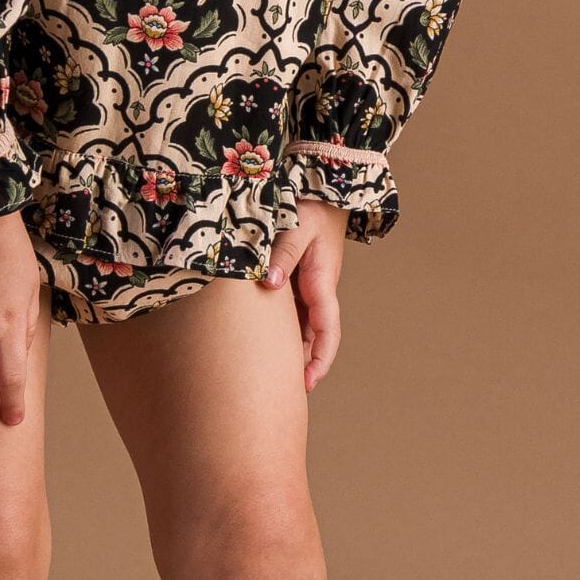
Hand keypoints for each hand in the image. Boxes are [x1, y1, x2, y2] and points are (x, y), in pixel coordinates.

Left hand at [262, 199, 348, 389]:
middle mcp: (316, 289)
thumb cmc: (311, 204)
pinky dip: (275, 329)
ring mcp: (305, 285)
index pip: (326, 330)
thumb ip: (283, 253)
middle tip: (279, 394)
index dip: (319, 359)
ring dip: (287, 350)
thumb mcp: (298, 225)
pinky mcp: (292, 277)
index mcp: (322, 281)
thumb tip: (269, 284)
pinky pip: (285, 310)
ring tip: (261, 377)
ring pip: (297, 326)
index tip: (307, 383)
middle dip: (300, 366)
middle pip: (311, 337)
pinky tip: (253, 341)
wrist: (321, 185)